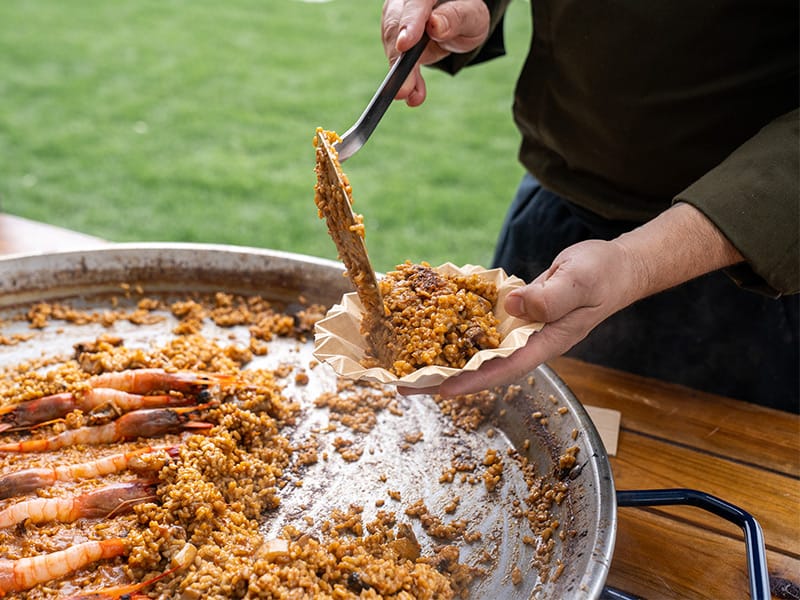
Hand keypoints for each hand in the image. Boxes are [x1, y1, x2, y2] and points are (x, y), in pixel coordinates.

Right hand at [382, 0, 489, 105]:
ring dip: (401, 74)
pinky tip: (414, 96)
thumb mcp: (472, 16)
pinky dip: (406, 79)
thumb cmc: (467, 14)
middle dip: (398, 57)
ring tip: (412, 95)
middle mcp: (406, 1)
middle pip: (396, 25)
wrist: (458, 22)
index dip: (409, 24)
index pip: (415, 3)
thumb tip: (435, 25)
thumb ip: (455, 18)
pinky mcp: (394, 38)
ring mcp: (397, 18)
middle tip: (403, 85)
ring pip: (392, 44)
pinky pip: (396, 59)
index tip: (405, 45)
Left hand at [400, 238, 642, 396]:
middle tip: (404, 386)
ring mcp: (519, 330)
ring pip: (476, 349)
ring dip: (444, 356)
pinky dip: (456, 329)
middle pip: (481, 366)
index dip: (470, 380)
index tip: (438, 389)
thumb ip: (548, 296)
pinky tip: (430, 328)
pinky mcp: (513, 314)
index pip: (503, 368)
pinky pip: (481, 326)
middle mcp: (527, 342)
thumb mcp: (580, 281)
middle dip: (444, 377)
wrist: (615, 267)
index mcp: (544, 343)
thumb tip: (513, 305)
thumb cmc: (604, 275)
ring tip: (405, 365)